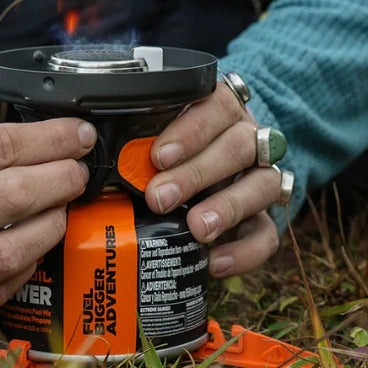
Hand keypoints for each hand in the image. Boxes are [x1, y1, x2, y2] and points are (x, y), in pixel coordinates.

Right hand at [0, 119, 95, 315]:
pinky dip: (24, 267)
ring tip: (64, 206)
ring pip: (6, 252)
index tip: (77, 135)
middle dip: (58, 179)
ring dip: (50, 226)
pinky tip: (36, 245)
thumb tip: (32, 145)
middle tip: (79, 169)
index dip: (46, 140)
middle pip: (7, 198)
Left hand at [143, 88, 282, 277]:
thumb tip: (99, 160)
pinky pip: (268, 234)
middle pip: (239, 146)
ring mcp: (261, 179)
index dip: (192, 130)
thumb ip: (136, 143)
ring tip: (197, 229)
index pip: (218, 106)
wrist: (196, 180)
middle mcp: (248, 140)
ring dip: (228, 207)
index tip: (159, 156)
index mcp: (222, 110)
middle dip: (197, 173)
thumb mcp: (152, 140)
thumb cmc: (165, 154)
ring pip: (264, 184)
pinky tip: (214, 262)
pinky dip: (244, 251)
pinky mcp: (264, 219)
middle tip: (160, 197)